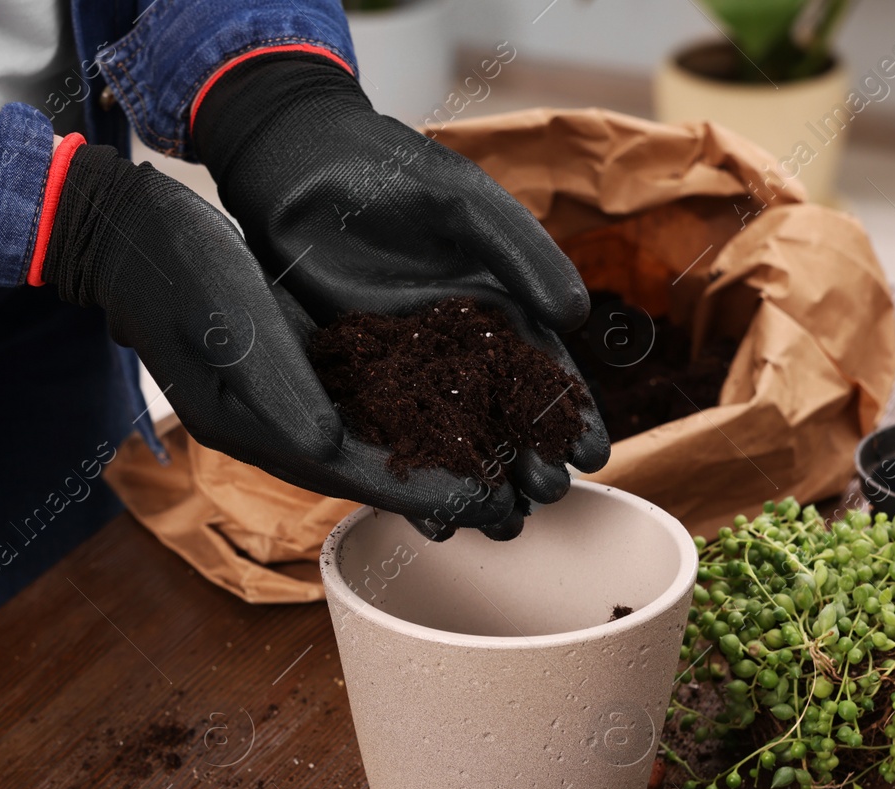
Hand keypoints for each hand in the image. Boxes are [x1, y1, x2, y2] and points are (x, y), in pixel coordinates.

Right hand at [40, 142, 516, 531]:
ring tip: (506, 464)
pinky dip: (417, 409)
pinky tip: (463, 405)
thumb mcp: (230, 329)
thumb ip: (281, 391)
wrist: (134, 240)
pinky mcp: (304, 365)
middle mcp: (284, 425)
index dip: (425, 492)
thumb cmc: (178, 278)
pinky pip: (372, 400)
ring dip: (440, 453)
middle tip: (517, 502)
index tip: (486, 503)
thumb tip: (329, 443)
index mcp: (261, 431)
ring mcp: (294, 398)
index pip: (358, 475)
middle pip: (378, 469)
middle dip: (445, 486)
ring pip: (381, 439)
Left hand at [192, 55, 609, 539]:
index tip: (594, 453)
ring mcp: (408, 363)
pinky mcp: (357, 373)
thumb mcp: (466, 203)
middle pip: (505, 414)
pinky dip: (409, 468)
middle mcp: (459, 343)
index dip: (572, 412)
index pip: (545, 368)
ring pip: (452, 433)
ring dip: (478, 476)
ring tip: (501, 520)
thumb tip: (576, 315)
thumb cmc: (393, 170)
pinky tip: (427, 512)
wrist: (301, 162)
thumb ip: (522, 252)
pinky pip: (389, 430)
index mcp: (499, 303)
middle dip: (531, 458)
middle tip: (551, 496)